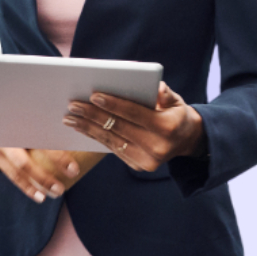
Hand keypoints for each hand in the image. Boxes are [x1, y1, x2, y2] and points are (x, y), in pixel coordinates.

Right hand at [0, 106, 105, 202]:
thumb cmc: (12, 111)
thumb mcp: (25, 108)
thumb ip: (43, 116)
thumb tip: (76, 124)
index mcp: (15, 118)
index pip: (39, 137)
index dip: (57, 154)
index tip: (74, 166)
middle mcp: (4, 134)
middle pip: (28, 158)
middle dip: (49, 169)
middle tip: (72, 174)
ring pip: (20, 169)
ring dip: (39, 183)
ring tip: (58, 192)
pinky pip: (12, 175)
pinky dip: (26, 187)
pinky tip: (39, 197)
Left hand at [62, 81, 206, 171]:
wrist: (187, 141)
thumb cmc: (176, 114)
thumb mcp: (177, 101)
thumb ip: (166, 93)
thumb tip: (157, 89)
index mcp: (167, 127)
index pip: (135, 114)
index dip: (113, 104)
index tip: (93, 95)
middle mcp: (157, 147)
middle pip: (118, 128)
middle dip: (93, 116)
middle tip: (73, 105)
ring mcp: (147, 161)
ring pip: (111, 141)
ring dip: (87, 128)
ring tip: (69, 118)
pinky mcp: (138, 166)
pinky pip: (112, 149)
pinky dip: (95, 137)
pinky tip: (82, 128)